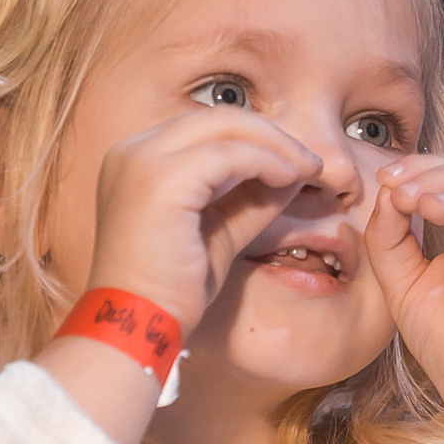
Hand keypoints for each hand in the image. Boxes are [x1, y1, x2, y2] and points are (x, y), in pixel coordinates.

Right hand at [84, 109, 320, 333]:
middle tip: (311, 162)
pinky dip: (265, 161)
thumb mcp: (219, 232)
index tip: (295, 163)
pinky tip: (288, 179)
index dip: (256, 139)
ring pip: (226, 127)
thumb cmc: (171, 290)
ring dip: (275, 145)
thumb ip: (250, 200)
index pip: (205, 129)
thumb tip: (292, 173)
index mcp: (137, 160)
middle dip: (271, 135)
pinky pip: (229, 154)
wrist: (137, 325)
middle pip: (217, 118)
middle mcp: (132, 151)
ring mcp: (142, 160)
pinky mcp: (160, 179)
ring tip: (307, 170)